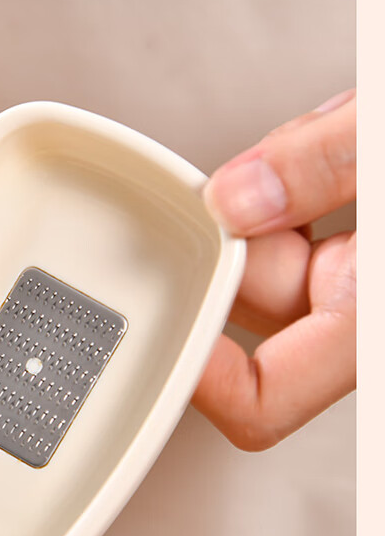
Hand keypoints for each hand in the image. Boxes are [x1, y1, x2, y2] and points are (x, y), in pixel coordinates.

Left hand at [192, 90, 355, 449]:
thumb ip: (325, 165)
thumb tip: (237, 198)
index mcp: (378, 327)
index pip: (264, 398)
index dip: (205, 370)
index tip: (171, 313)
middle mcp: (372, 313)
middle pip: (262, 303)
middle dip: (251, 233)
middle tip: (260, 175)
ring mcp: (373, 275)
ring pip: (284, 247)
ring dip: (284, 186)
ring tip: (333, 137)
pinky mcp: (375, 235)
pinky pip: (316, 211)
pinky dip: (311, 170)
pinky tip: (341, 137)